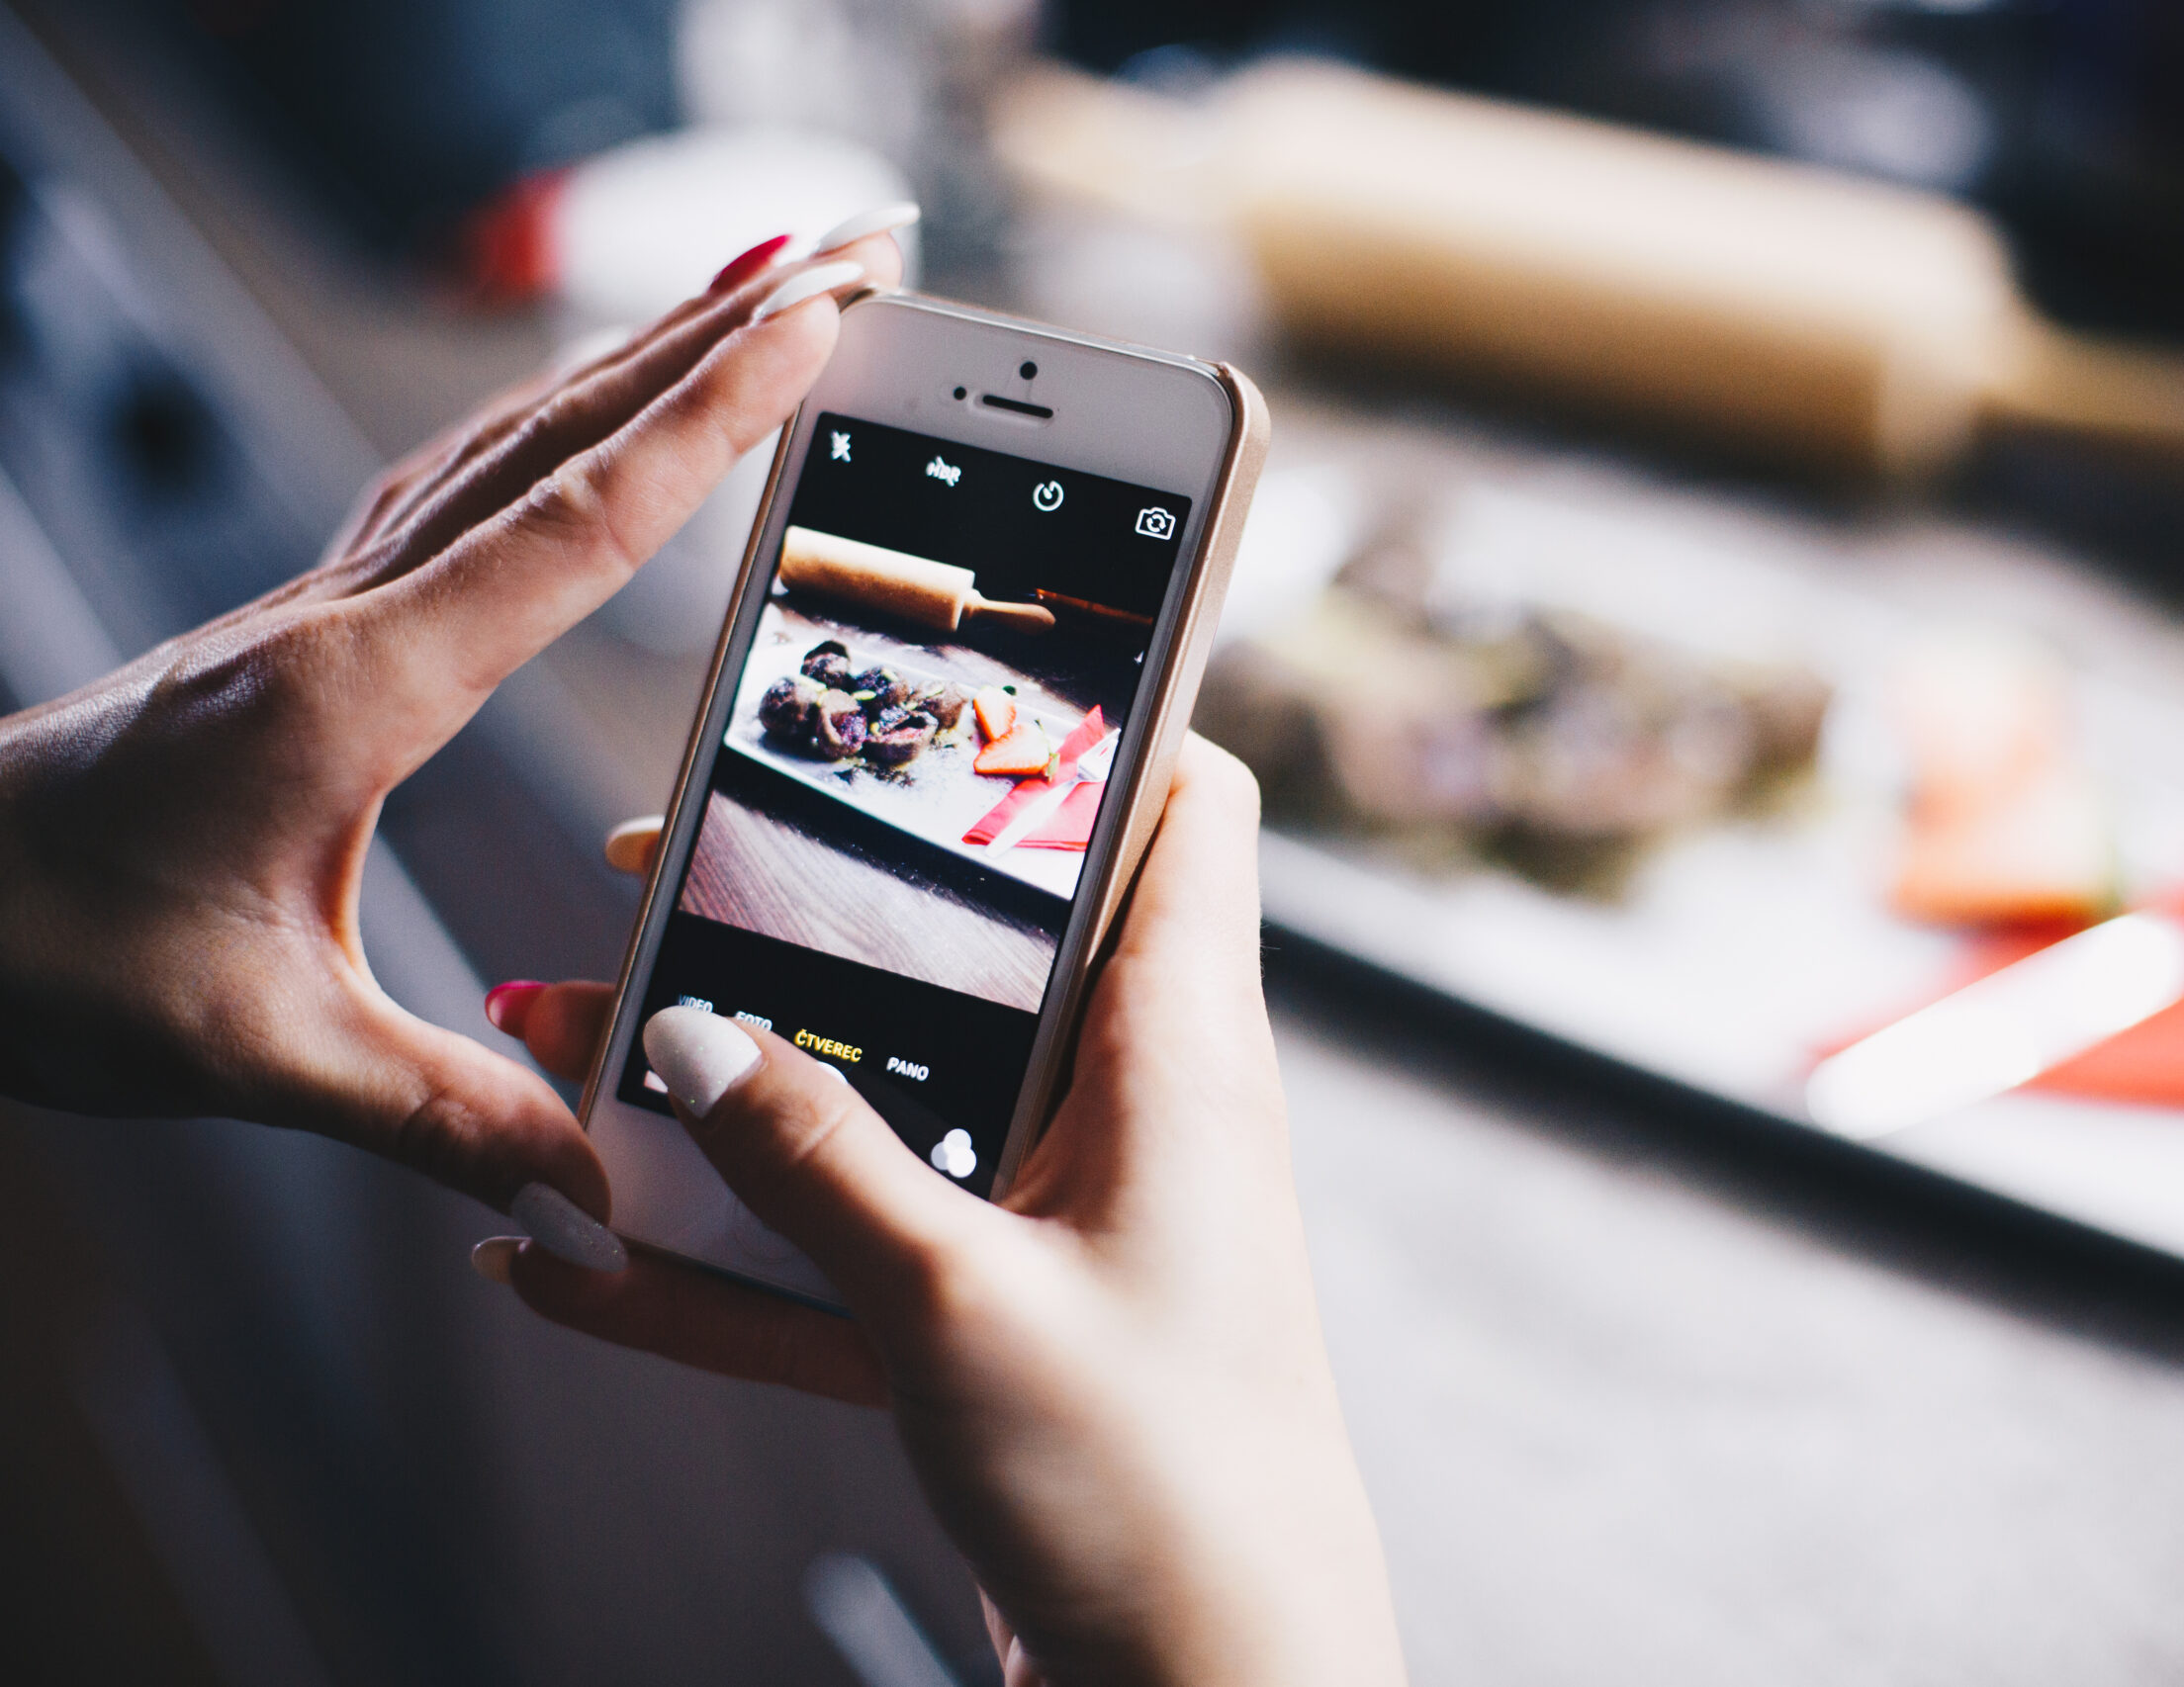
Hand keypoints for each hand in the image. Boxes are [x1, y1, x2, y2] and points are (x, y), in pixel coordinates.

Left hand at [0, 226, 901, 1217]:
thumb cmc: (42, 948)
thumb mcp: (259, 1054)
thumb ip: (446, 1121)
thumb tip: (606, 1197)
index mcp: (359, 691)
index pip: (573, 527)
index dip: (709, 424)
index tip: (816, 327)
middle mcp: (352, 614)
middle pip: (568, 431)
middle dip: (723, 327)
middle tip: (851, 247)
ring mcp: (329, 603)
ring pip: (516, 434)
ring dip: (650, 351)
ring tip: (765, 291)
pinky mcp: (314, 624)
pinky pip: (463, 480)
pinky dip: (560, 416)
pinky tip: (598, 409)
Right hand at [482, 742, 1409, 1686]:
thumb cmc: (1159, 1496)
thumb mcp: (958, 1308)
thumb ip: (815, 1163)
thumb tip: (683, 1030)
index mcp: (1178, 1052)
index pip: (1178, 811)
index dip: (1086, 723)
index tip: (938, 679)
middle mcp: (1129, 1107)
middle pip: (974, 945)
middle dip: (817, 905)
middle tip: (668, 864)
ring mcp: (1058, 1212)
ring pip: (883, 1097)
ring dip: (735, 1083)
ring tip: (567, 1034)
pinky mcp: (997, 1316)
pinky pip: (845, 1251)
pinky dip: (727, 1257)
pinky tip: (571, 1265)